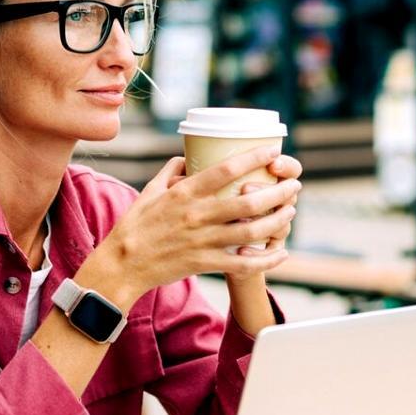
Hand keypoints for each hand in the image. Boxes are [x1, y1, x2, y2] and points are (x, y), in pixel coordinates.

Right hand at [96, 145, 302, 299]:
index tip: (273, 150)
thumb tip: (187, 157)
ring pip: (251, 230)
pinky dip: (266, 259)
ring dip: (277, 221)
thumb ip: (171, 171)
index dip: (254, 157)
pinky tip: (282, 253)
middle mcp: (197, 215)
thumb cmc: (136, 226)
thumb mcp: (150, 190)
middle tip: (293, 186)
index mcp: (185, 193)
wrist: (122, 264)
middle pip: (248, 200)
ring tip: (291, 212)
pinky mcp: (205, 263)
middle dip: (277, 192)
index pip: (226, 169)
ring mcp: (202, 240)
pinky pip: (243, 262)